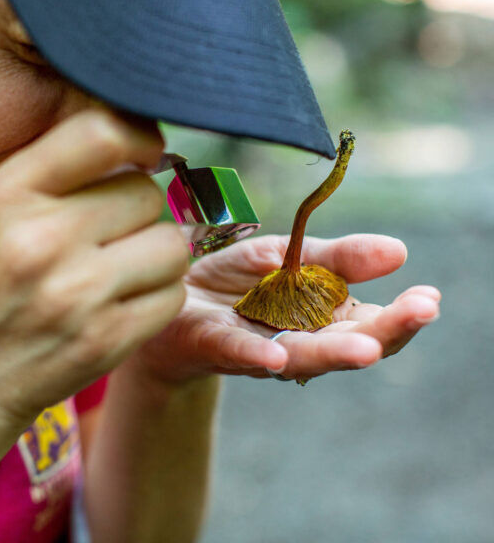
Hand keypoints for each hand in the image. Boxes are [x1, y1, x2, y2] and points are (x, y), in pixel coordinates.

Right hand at [0, 108, 189, 434]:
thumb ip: (59, 174)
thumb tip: (141, 144)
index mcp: (9, 194)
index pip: (103, 133)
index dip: (140, 137)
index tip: (146, 154)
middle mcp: (42, 238)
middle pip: (148, 193)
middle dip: (140, 213)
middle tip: (112, 237)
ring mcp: (76, 292)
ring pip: (172, 244)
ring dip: (157, 257)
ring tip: (121, 273)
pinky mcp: (106, 339)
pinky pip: (174, 295)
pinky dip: (159, 298)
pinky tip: (123, 306)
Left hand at [132, 234, 439, 383]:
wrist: (177, 296)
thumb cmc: (239, 282)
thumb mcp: (289, 256)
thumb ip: (337, 257)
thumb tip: (398, 251)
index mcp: (321, 318)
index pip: (369, 324)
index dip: (401, 316)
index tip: (430, 298)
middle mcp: (298, 340)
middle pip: (345, 344)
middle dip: (383, 332)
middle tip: (419, 313)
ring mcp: (260, 348)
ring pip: (301, 354)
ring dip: (333, 352)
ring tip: (368, 348)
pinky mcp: (217, 344)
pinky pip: (239, 351)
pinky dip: (259, 355)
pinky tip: (279, 356)